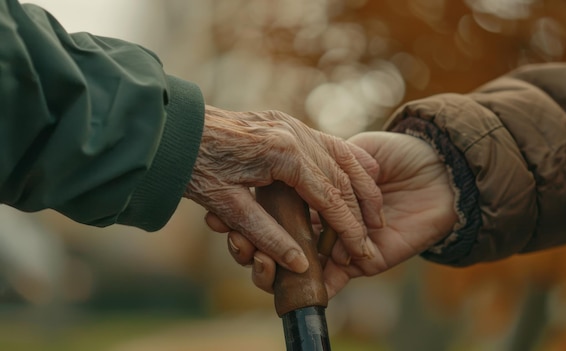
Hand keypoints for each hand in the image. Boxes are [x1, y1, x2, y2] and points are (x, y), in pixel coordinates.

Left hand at [184, 106, 383, 273]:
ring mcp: (291, 124)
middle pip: (341, 177)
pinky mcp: (285, 122)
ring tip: (372, 213)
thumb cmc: (195, 166)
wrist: (172, 129)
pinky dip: (344, 164)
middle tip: (371, 238)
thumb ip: (267, 236)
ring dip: (358, 186)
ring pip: (340, 157)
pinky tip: (356, 179)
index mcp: (283, 154)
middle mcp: (294, 133)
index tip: (363, 251)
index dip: (348, 228)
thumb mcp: (228, 207)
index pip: (329, 198)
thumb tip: (300, 264)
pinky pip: (326, 144)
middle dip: (359, 211)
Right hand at [234, 131, 457, 297]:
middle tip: (230, 240)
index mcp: (321, 199)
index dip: (252, 214)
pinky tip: (277, 276)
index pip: (279, 213)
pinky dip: (303, 283)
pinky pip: (330, 280)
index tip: (221, 213)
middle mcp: (327, 226)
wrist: (442, 172)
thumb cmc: (399, 154)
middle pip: (282, 243)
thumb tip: (288, 174)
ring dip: (269, 266)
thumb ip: (328, 164)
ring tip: (249, 259)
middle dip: (251, 244)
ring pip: (298, 266)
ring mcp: (342, 247)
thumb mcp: (354, 150)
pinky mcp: (361, 265)